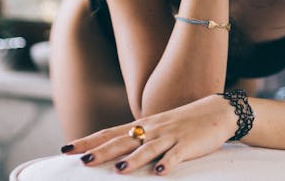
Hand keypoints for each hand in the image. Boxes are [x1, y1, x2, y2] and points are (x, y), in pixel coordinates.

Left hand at [61, 94, 235, 174]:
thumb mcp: (157, 128)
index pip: (109, 132)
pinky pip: (176, 155)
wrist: (218, 111)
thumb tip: (113, 151)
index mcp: (142, 126)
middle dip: (102, 151)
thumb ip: (137, 138)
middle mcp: (152, 129)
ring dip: (134, 159)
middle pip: (123, 140)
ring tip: (119, 170)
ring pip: (148, 148)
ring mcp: (170, 136)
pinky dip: (168, 163)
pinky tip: (159, 173)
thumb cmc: (184, 123)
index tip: (66, 148)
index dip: (88, 140)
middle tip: (82, 160)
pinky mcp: (188, 144)